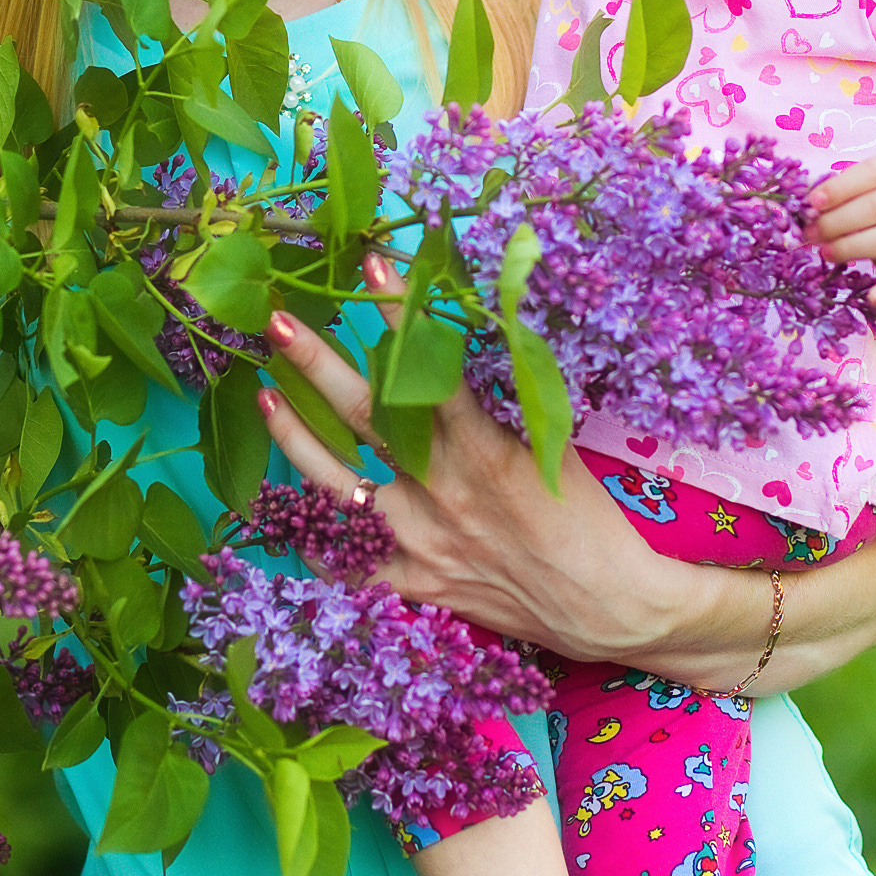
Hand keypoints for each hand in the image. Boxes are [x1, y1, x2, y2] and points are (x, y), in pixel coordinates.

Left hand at [252, 255, 704, 664]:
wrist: (611, 609)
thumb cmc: (591, 520)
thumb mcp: (555, 446)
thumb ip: (506, 400)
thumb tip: (463, 340)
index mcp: (483, 453)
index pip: (429, 372)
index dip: (398, 316)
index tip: (370, 266)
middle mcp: (442, 493)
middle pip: (365, 419)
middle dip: (317, 365)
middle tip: (278, 321)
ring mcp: (420, 543)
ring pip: (337, 486)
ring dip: (297, 439)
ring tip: (265, 397)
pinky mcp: (415, 584)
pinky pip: (350, 565)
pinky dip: (316, 542)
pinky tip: (285, 512)